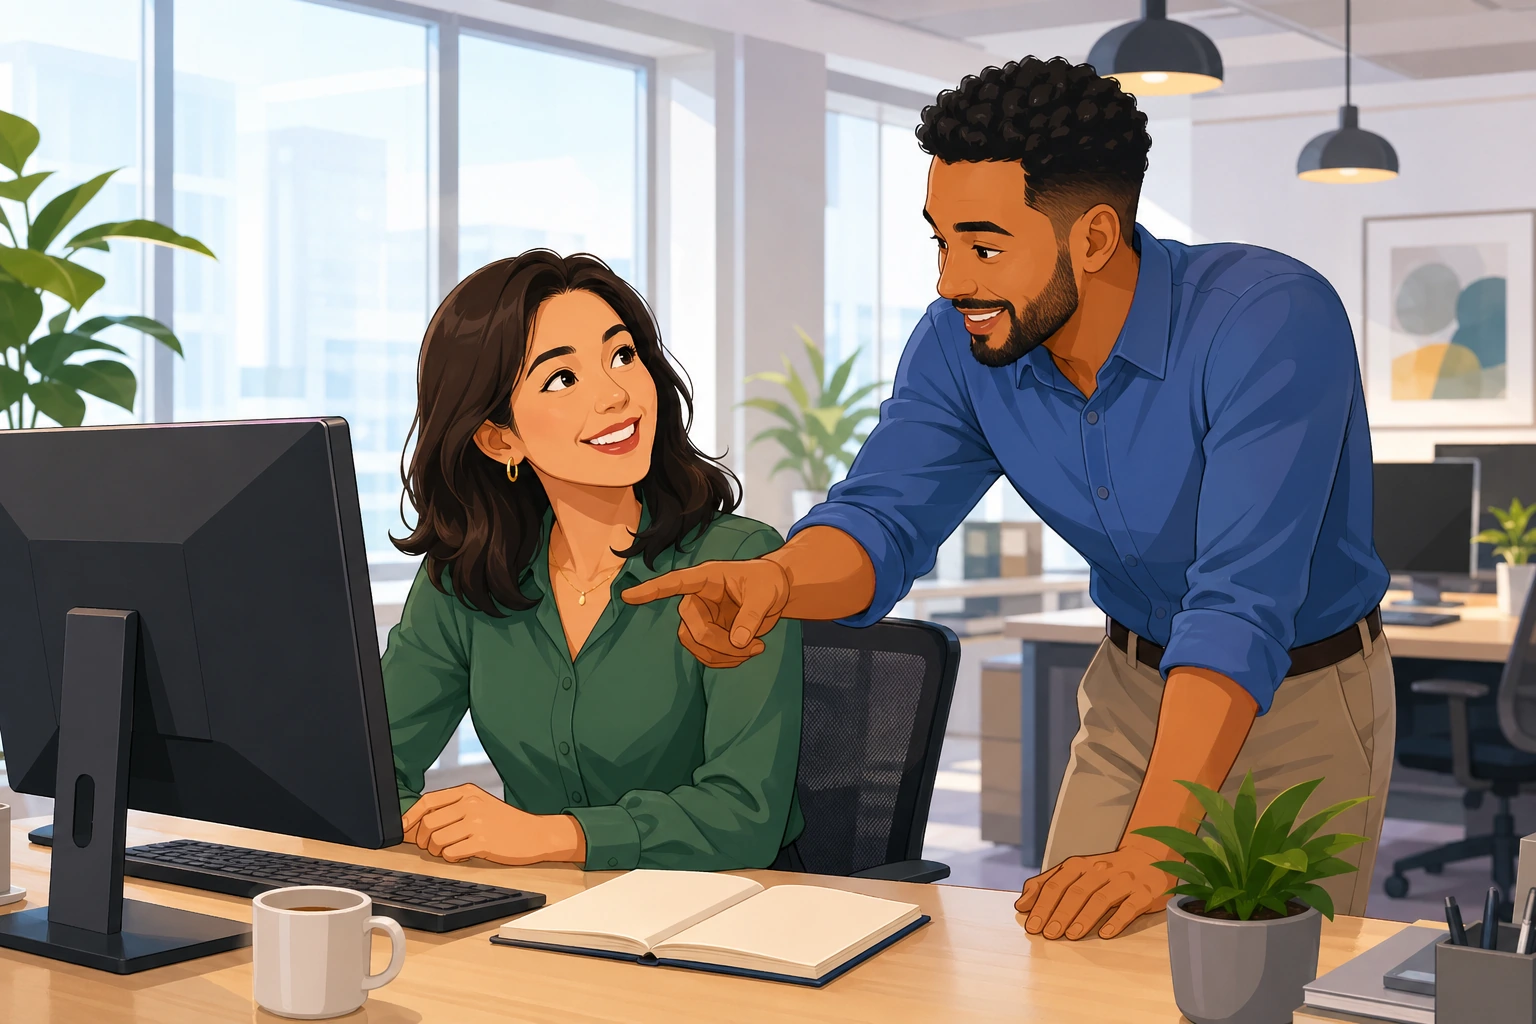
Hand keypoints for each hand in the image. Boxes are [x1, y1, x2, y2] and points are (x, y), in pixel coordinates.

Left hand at [401, 784, 585, 865]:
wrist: (535, 834)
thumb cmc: (504, 822)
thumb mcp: (479, 805)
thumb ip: (451, 810)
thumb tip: (415, 824)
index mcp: (467, 791)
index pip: (428, 801)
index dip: (410, 817)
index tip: (403, 829)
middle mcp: (471, 804)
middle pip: (429, 823)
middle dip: (424, 839)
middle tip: (432, 846)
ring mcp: (478, 823)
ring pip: (437, 840)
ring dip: (437, 851)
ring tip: (449, 850)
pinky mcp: (484, 842)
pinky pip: (452, 853)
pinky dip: (451, 858)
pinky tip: (462, 854)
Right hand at [620, 558, 790, 668]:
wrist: (775, 592)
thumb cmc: (767, 582)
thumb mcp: (765, 594)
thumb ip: (752, 616)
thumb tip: (738, 641)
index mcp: (706, 579)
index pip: (674, 583)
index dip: (652, 590)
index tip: (628, 596)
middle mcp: (698, 598)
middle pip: (691, 627)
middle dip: (720, 644)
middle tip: (753, 647)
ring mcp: (701, 618)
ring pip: (695, 645)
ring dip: (724, 656)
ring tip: (756, 649)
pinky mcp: (708, 634)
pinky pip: (706, 655)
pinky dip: (727, 660)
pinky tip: (749, 652)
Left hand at [1015, 845, 1174, 939]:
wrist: (1150, 855)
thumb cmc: (1106, 870)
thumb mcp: (1076, 871)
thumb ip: (1048, 884)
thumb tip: (1022, 905)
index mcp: (1081, 865)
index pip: (1056, 883)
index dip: (1042, 903)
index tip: (1031, 923)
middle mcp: (1101, 870)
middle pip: (1076, 891)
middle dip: (1059, 913)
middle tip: (1047, 933)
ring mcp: (1124, 880)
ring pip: (1100, 898)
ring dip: (1083, 917)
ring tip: (1070, 935)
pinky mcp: (1145, 892)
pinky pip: (1130, 906)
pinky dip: (1117, 920)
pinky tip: (1105, 933)